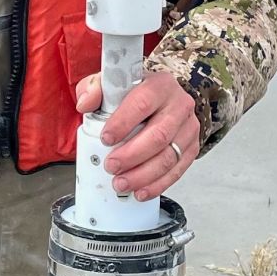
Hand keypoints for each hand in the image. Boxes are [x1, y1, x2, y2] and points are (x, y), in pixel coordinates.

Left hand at [74, 70, 200, 200]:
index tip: (106, 138)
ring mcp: (188, 127)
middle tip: (111, 166)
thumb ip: (93, 89)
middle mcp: (179, 104)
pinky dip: (158, 184)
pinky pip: (177, 170)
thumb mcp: (111, 84)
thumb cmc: (135, 94)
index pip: (143, 103)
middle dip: (132, 156)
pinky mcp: (191, 147)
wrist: (161, 101)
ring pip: (168, 156)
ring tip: (121, 183)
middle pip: (158, 135)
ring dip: (143, 175)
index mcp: (159, 85)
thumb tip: (84, 103)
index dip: (123, 123)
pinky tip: (141, 191)